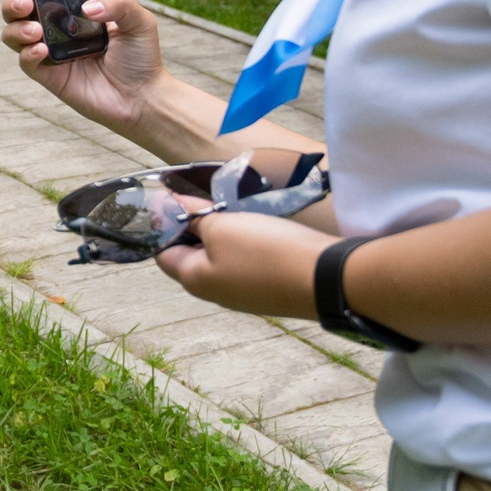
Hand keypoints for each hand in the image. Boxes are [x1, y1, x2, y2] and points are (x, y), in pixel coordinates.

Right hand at [0, 0, 165, 133]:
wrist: (143, 97)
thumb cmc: (142, 58)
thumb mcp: (139, 21)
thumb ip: (119, 3)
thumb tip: (87, 7)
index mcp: (76, 13)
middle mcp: (59, 32)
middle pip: (20, 13)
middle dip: (13, 5)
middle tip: (24, 4)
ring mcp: (52, 54)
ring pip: (14, 36)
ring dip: (17, 29)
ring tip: (35, 31)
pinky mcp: (49, 77)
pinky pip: (26, 63)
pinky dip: (27, 54)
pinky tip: (42, 50)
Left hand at [155, 210, 327, 318]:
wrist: (327, 277)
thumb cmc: (264, 252)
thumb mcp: (221, 226)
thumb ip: (192, 216)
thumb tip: (168, 205)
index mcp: (193, 280)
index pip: (163, 251)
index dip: (165, 224)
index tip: (177, 198)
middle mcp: (214, 292)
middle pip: (192, 253)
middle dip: (197, 225)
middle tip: (210, 199)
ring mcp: (243, 293)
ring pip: (221, 256)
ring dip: (224, 232)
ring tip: (235, 209)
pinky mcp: (268, 288)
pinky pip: (247, 262)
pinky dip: (247, 243)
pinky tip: (259, 226)